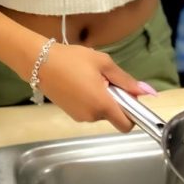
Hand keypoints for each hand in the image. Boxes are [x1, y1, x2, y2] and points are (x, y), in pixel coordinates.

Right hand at [36, 43, 155, 131]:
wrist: (39, 62)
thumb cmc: (72, 59)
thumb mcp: (102, 62)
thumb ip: (124, 79)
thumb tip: (144, 91)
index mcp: (102, 105)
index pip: (126, 125)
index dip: (132, 114)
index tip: (128, 97)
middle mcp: (91, 116)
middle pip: (113, 115)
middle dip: (113, 100)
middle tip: (103, 77)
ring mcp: (79, 116)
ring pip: (99, 112)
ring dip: (100, 99)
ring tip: (88, 77)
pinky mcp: (69, 113)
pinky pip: (88, 110)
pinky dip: (89, 99)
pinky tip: (78, 82)